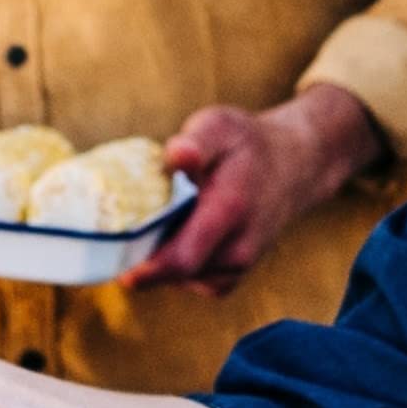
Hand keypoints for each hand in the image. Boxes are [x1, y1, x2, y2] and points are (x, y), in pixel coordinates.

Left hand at [125, 82, 383, 292]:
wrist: (294, 167)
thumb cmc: (248, 144)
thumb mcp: (221, 126)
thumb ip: (197, 141)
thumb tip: (177, 155)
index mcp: (229, 211)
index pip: (181, 258)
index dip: (142, 269)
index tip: (113, 264)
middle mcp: (237, 249)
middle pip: (174, 272)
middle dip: (142, 258)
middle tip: (119, 234)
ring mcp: (237, 268)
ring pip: (180, 278)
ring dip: (160, 257)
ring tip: (159, 222)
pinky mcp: (232, 276)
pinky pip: (192, 281)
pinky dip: (177, 264)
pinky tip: (179, 235)